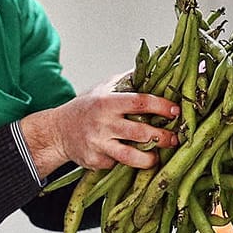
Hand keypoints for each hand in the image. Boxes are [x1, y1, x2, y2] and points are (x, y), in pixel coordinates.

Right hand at [21, 75, 179, 175]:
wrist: (57, 131)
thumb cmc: (86, 108)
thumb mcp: (104, 88)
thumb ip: (128, 81)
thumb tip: (157, 69)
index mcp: (107, 102)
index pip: (140, 102)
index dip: (161, 106)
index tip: (175, 110)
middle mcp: (102, 124)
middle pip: (140, 132)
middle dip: (163, 137)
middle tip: (175, 138)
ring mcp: (98, 145)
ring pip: (131, 157)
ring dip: (149, 159)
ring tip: (157, 156)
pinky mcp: (95, 162)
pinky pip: (117, 164)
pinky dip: (126, 162)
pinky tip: (128, 156)